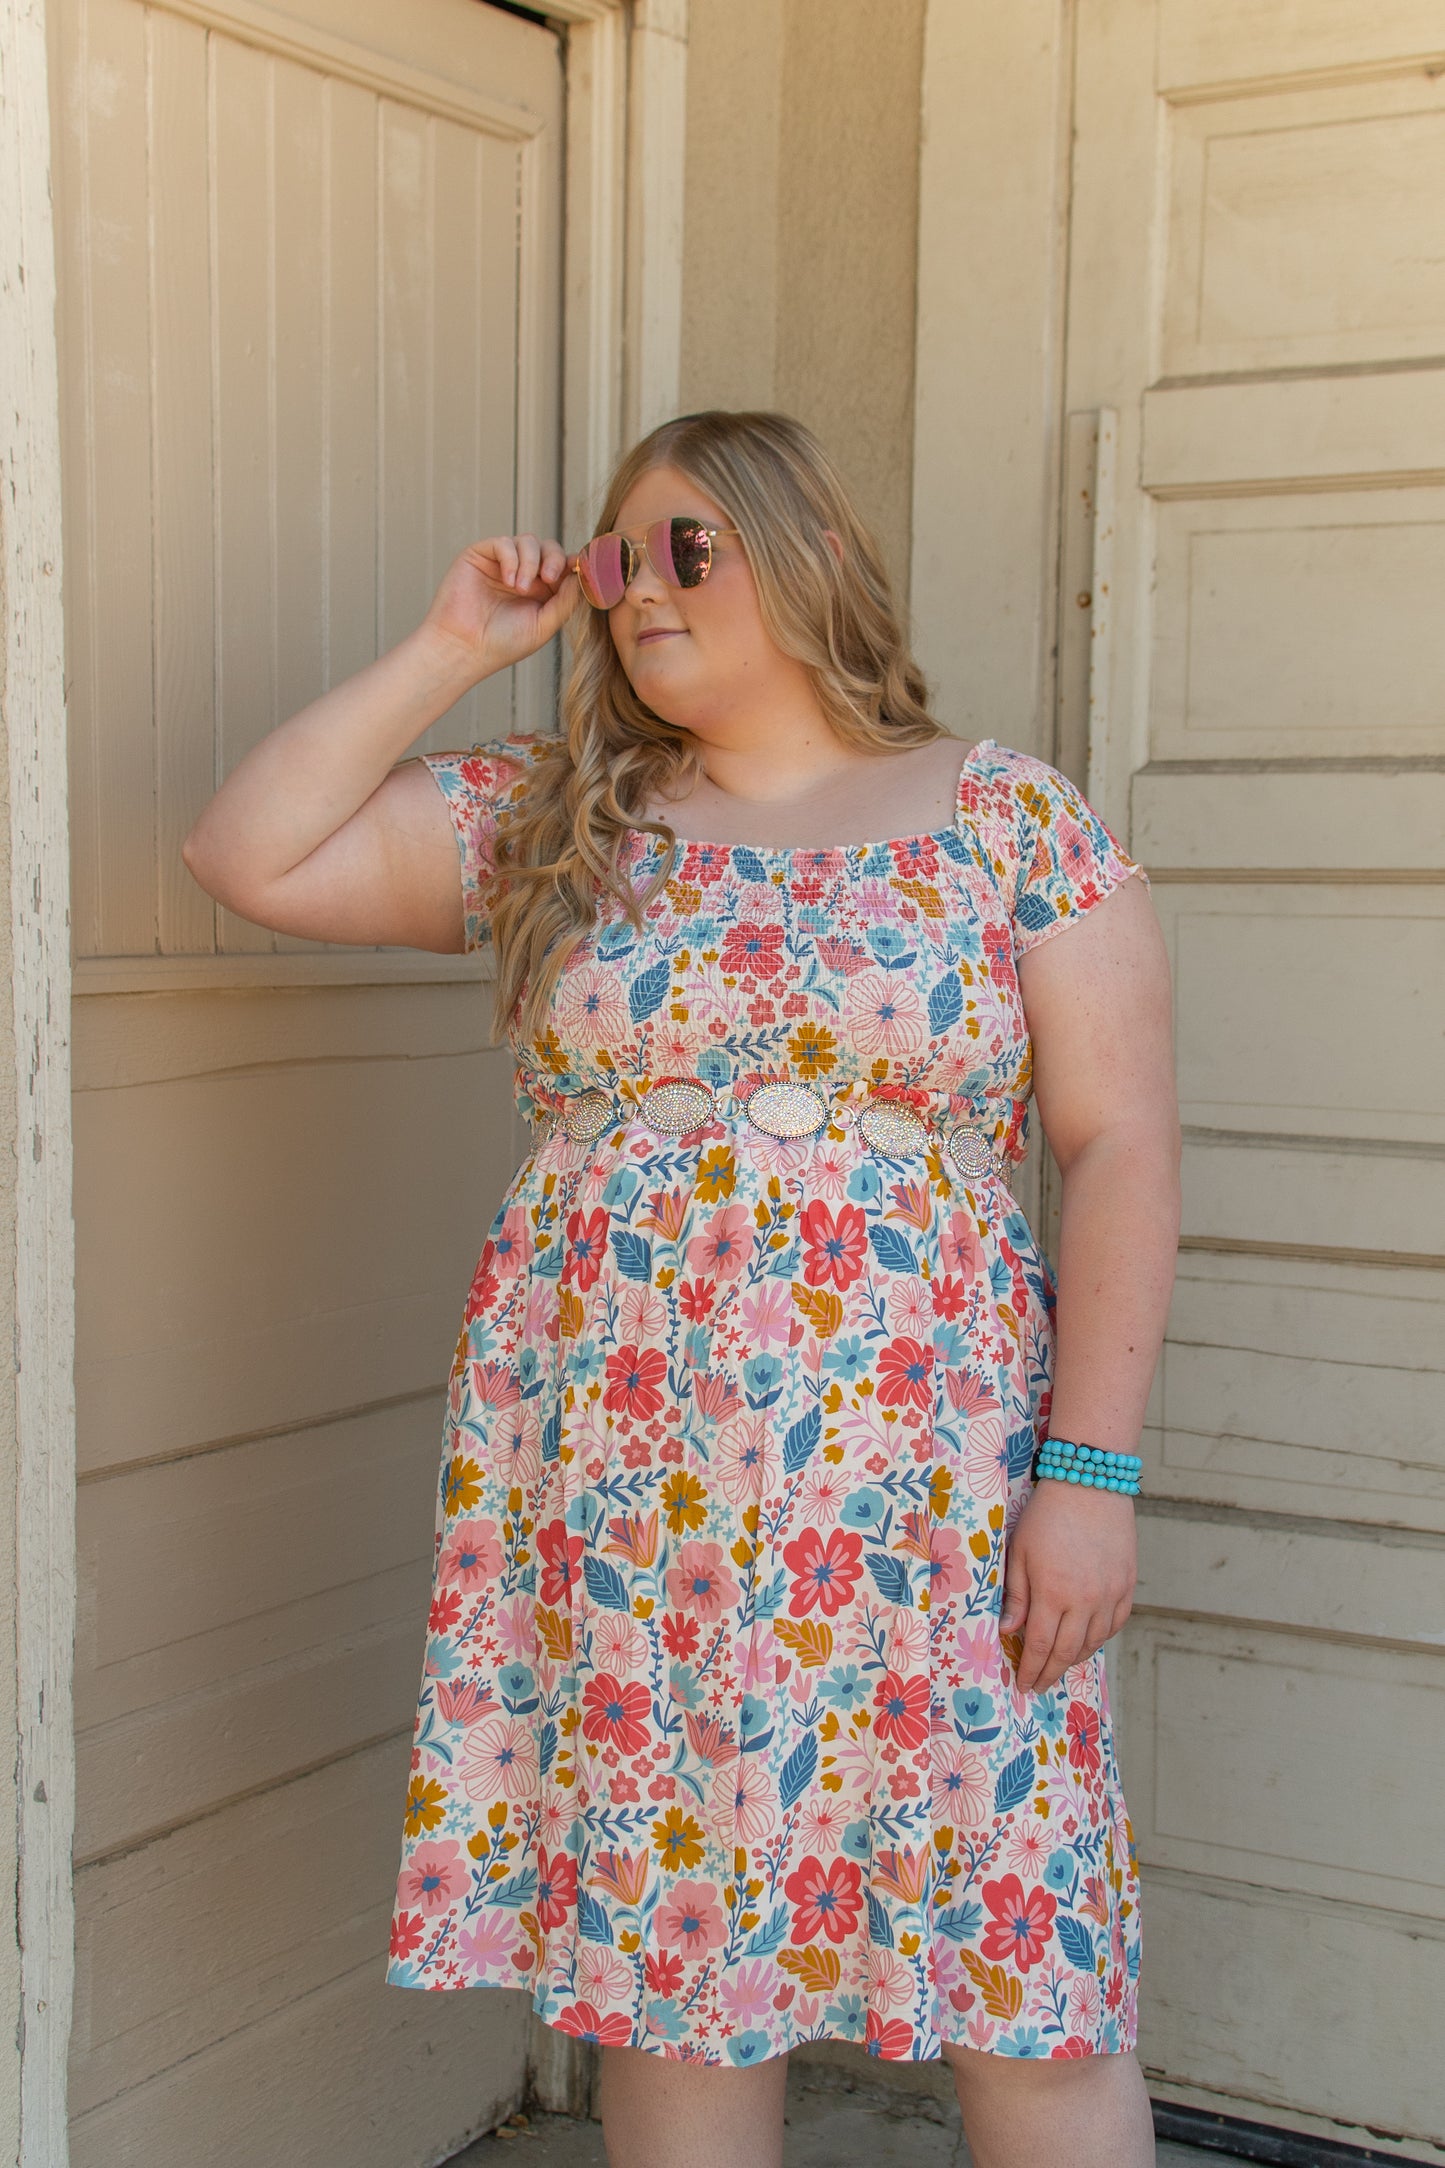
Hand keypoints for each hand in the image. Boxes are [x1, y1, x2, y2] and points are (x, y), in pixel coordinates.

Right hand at [419, 533, 580, 678]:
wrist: (464, 648)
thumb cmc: (503, 644)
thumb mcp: (544, 624)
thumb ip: (566, 601)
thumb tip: (583, 575)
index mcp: (541, 591)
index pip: (563, 565)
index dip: (572, 564)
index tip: (578, 570)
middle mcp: (523, 574)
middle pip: (549, 548)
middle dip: (554, 559)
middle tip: (549, 578)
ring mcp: (502, 564)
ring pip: (528, 541)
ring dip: (530, 562)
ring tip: (519, 589)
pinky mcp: (481, 555)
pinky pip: (504, 542)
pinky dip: (511, 559)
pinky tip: (508, 582)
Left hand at [999, 1480, 1136, 1694]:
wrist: (1090, 1485)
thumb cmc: (1047, 1516)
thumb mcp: (1020, 1552)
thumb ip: (1016, 1595)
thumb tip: (1008, 1631)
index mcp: (1053, 1593)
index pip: (1039, 1646)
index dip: (1031, 1669)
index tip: (1024, 1684)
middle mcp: (1085, 1601)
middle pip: (1066, 1652)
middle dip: (1050, 1673)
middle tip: (1039, 1685)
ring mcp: (1110, 1594)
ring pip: (1094, 1642)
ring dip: (1075, 1658)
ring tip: (1060, 1664)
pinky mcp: (1127, 1585)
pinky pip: (1115, 1624)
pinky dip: (1101, 1638)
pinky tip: (1088, 1640)